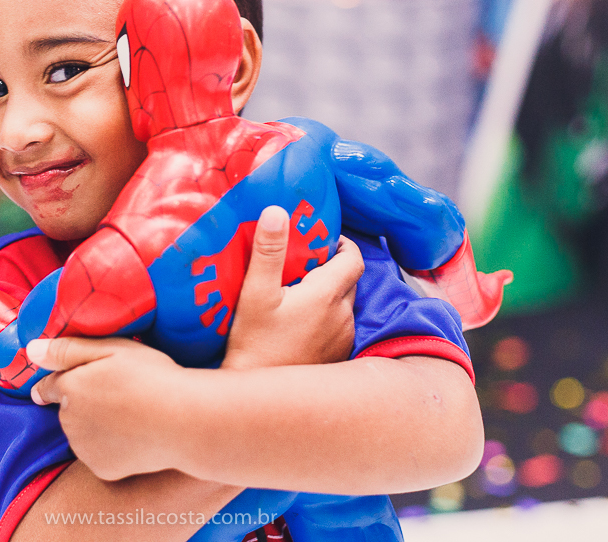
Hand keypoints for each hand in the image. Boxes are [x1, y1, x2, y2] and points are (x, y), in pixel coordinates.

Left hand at [27, 336, 183, 481]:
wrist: (184, 421)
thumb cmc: (152, 377)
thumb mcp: (113, 349)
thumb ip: (67, 349)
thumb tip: (30, 350)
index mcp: (70, 388)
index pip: (47, 386)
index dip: (55, 383)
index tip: (62, 384)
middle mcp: (69, 421)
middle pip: (68, 410)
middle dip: (84, 402)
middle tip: (119, 393)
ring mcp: (84, 448)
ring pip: (82, 433)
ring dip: (95, 425)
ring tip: (130, 414)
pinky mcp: (102, 469)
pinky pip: (98, 454)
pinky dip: (110, 447)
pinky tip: (133, 435)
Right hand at [222, 206, 362, 369]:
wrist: (259, 396)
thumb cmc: (254, 344)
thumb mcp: (255, 294)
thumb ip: (268, 251)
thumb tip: (276, 211)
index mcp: (328, 295)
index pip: (352, 258)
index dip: (341, 243)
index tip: (320, 237)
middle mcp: (343, 316)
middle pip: (349, 279)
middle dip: (331, 266)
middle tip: (302, 260)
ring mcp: (343, 339)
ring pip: (344, 304)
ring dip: (328, 292)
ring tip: (297, 289)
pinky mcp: (337, 356)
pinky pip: (339, 326)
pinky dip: (326, 316)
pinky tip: (299, 320)